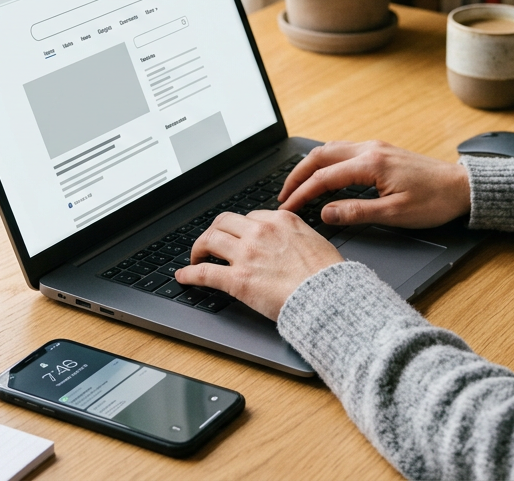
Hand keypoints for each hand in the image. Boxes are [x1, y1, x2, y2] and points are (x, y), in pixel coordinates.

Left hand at [174, 209, 342, 320]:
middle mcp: (260, 232)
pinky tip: (184, 277)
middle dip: (214, 232)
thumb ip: (296, 236)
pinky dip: (190, 274)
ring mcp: (246, 254)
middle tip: (210, 243)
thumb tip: (290, 243)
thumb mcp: (316, 241)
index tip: (237, 237)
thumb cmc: (329, 276)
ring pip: (210, 240)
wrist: (329, 297)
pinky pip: (205, 272)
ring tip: (196, 258)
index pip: (251, 216)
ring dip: (199, 248)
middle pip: (224, 222)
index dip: (241, 228)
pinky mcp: (237, 280)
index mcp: (281, 221)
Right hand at [279, 140, 470, 228]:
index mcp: (371, 164)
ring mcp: (375, 147)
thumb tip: (325, 213)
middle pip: (320, 156)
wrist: (462, 187)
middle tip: (283, 195)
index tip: (287, 208)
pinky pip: (344, 151)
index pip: (324, 178)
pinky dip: (325, 162)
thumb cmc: (434, 201)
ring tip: (297, 186)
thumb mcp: (395, 214)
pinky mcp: (381, 151)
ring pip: (331, 150)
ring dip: (310, 166)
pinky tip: (323, 175)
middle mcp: (370, 149)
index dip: (301, 194)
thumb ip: (356, 212)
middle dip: (297, 175)